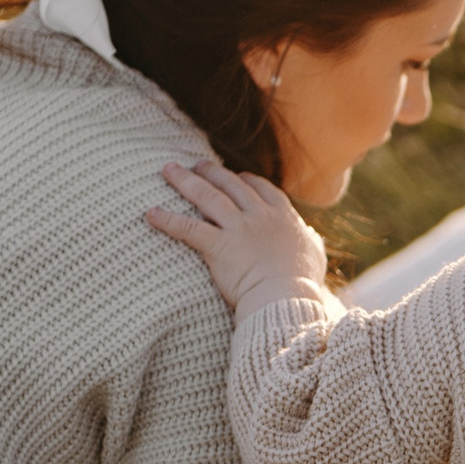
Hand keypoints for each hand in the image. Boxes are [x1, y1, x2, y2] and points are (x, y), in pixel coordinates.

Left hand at [146, 161, 335, 323]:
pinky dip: (168, 219)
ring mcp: (238, 229)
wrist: (287, 299)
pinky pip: (188, 228)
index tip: (235, 176)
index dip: (245, 180)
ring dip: (185, 181)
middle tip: (195, 164)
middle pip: (231, 184)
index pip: (261, 188)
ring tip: (169, 170)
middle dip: (211, 171)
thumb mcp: (314, 257)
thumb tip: (311, 237)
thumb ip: (311, 242)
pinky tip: (151, 213)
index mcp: (283, 216)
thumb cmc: (302, 283)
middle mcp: (259, 216)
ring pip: (208, 196)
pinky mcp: (219, 247)